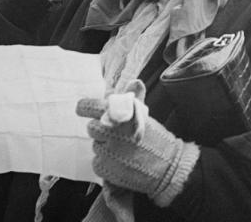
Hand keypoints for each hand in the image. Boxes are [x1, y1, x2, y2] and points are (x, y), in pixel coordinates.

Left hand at [76, 81, 199, 206]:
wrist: (168, 167)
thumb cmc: (156, 141)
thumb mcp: (146, 118)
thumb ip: (136, 100)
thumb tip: (135, 82)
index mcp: (122, 116)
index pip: (93, 107)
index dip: (85, 107)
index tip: (81, 107)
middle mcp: (112, 133)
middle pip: (92, 127)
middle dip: (101, 130)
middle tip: (116, 135)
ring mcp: (107, 152)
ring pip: (96, 146)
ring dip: (105, 147)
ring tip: (123, 151)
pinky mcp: (105, 169)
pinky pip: (97, 162)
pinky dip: (106, 163)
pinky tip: (121, 163)